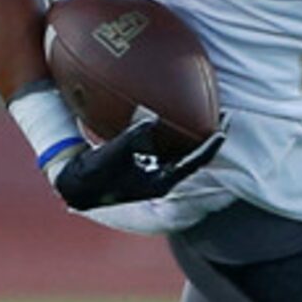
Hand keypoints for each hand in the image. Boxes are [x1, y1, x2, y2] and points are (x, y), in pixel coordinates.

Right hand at [52, 116, 225, 211]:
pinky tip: (170, 118)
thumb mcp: (113, 154)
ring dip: (192, 137)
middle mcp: (161, 178)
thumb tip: (150, 121)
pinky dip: (173, 135)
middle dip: (207, 138)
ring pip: (181, 153)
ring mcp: (153, 173)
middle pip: (193, 157)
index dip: (209, 147)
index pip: (193, 163)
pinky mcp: (144, 166)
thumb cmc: (94, 174)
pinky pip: (165, 148)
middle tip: (222, 117)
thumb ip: (132, 139)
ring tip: (203, 116)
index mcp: (160, 182)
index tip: (223, 129)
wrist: (77, 186)